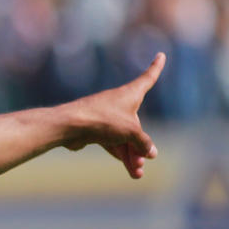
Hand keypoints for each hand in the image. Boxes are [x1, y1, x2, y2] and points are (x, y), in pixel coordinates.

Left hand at [63, 52, 164, 178]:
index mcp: (129, 94)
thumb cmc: (102, 121)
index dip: (156, 67)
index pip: (148, 78)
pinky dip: (118, 152)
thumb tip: (150, 152)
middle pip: (136, 125)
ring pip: (123, 136)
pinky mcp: (94, 127)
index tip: (160, 54)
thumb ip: (143, 142)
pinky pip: (111, 141)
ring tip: (136, 174)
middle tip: (141, 166)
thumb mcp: (131, 132)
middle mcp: (118, 102)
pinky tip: (126, 167)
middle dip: (140, 147)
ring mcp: (105, 115)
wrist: (68, 127)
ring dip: (130, 154)